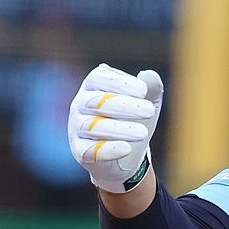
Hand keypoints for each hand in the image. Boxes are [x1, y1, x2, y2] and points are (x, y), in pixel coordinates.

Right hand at [67, 64, 162, 192]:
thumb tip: (150, 75)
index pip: (98, 78)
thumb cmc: (133, 119)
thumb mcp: (146, 102)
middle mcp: (80, 104)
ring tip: (143, 133)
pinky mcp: (79, 151)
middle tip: (150, 111)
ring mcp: (77, 128)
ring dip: (119, 129)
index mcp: (93, 86)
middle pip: (96, 101)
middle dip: (124, 105)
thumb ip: (151, 88)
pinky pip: (89, 150)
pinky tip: (126, 149)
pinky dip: (108, 150)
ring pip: (92, 126)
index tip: (143, 91)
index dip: (119, 83)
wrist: (126, 153)